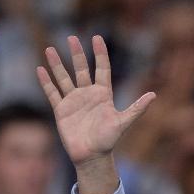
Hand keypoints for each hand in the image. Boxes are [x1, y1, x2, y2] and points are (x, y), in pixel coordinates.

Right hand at [36, 35, 154, 166]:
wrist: (92, 156)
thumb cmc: (109, 140)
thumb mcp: (123, 122)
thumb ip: (137, 108)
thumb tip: (154, 95)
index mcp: (103, 95)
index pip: (102, 69)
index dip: (100, 54)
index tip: (97, 38)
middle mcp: (88, 95)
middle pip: (81, 69)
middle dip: (77, 54)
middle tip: (71, 37)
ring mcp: (74, 101)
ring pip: (64, 78)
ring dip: (57, 64)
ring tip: (50, 49)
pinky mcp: (61, 110)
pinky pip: (52, 93)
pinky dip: (46, 82)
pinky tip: (40, 69)